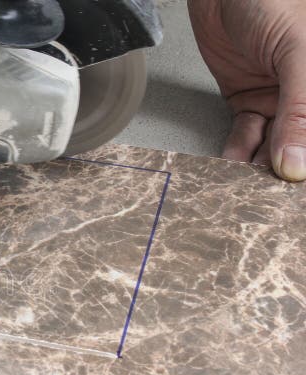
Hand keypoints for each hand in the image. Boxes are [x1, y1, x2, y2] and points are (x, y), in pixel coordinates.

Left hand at [188, 0, 305, 180]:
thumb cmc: (271, 1)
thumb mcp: (297, 52)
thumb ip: (301, 110)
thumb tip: (297, 164)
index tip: (297, 187)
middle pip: (302, 142)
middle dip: (288, 169)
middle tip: (271, 198)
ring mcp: (280, 98)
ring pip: (274, 143)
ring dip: (260, 165)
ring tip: (248, 187)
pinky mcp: (248, 99)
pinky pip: (246, 133)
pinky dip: (238, 150)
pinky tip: (233, 166)